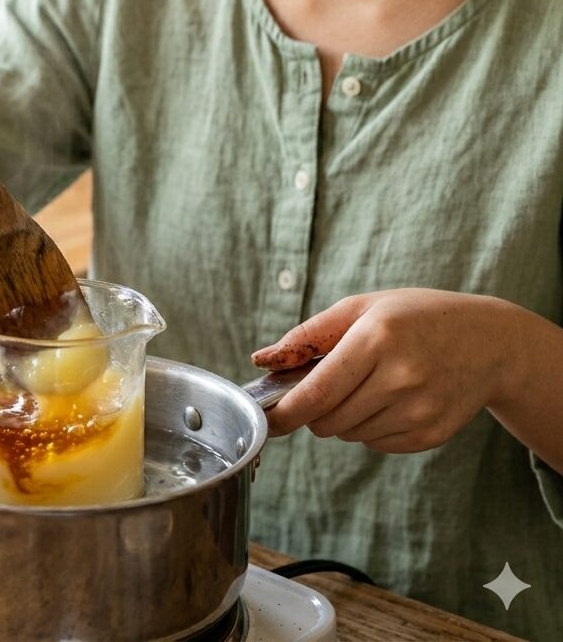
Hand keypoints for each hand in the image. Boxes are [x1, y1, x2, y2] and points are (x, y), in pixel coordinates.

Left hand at [251, 289, 515, 452]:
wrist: (489, 342)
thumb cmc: (414, 317)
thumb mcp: (361, 308)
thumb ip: (307, 336)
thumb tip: (261, 361)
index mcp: (377, 339)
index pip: (317, 392)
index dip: (285, 412)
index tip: (266, 420)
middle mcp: (400, 378)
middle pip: (328, 420)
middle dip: (313, 410)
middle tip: (325, 386)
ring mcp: (419, 410)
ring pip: (349, 434)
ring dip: (342, 417)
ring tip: (367, 384)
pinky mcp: (431, 434)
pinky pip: (376, 444)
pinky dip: (369, 427)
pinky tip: (391, 399)